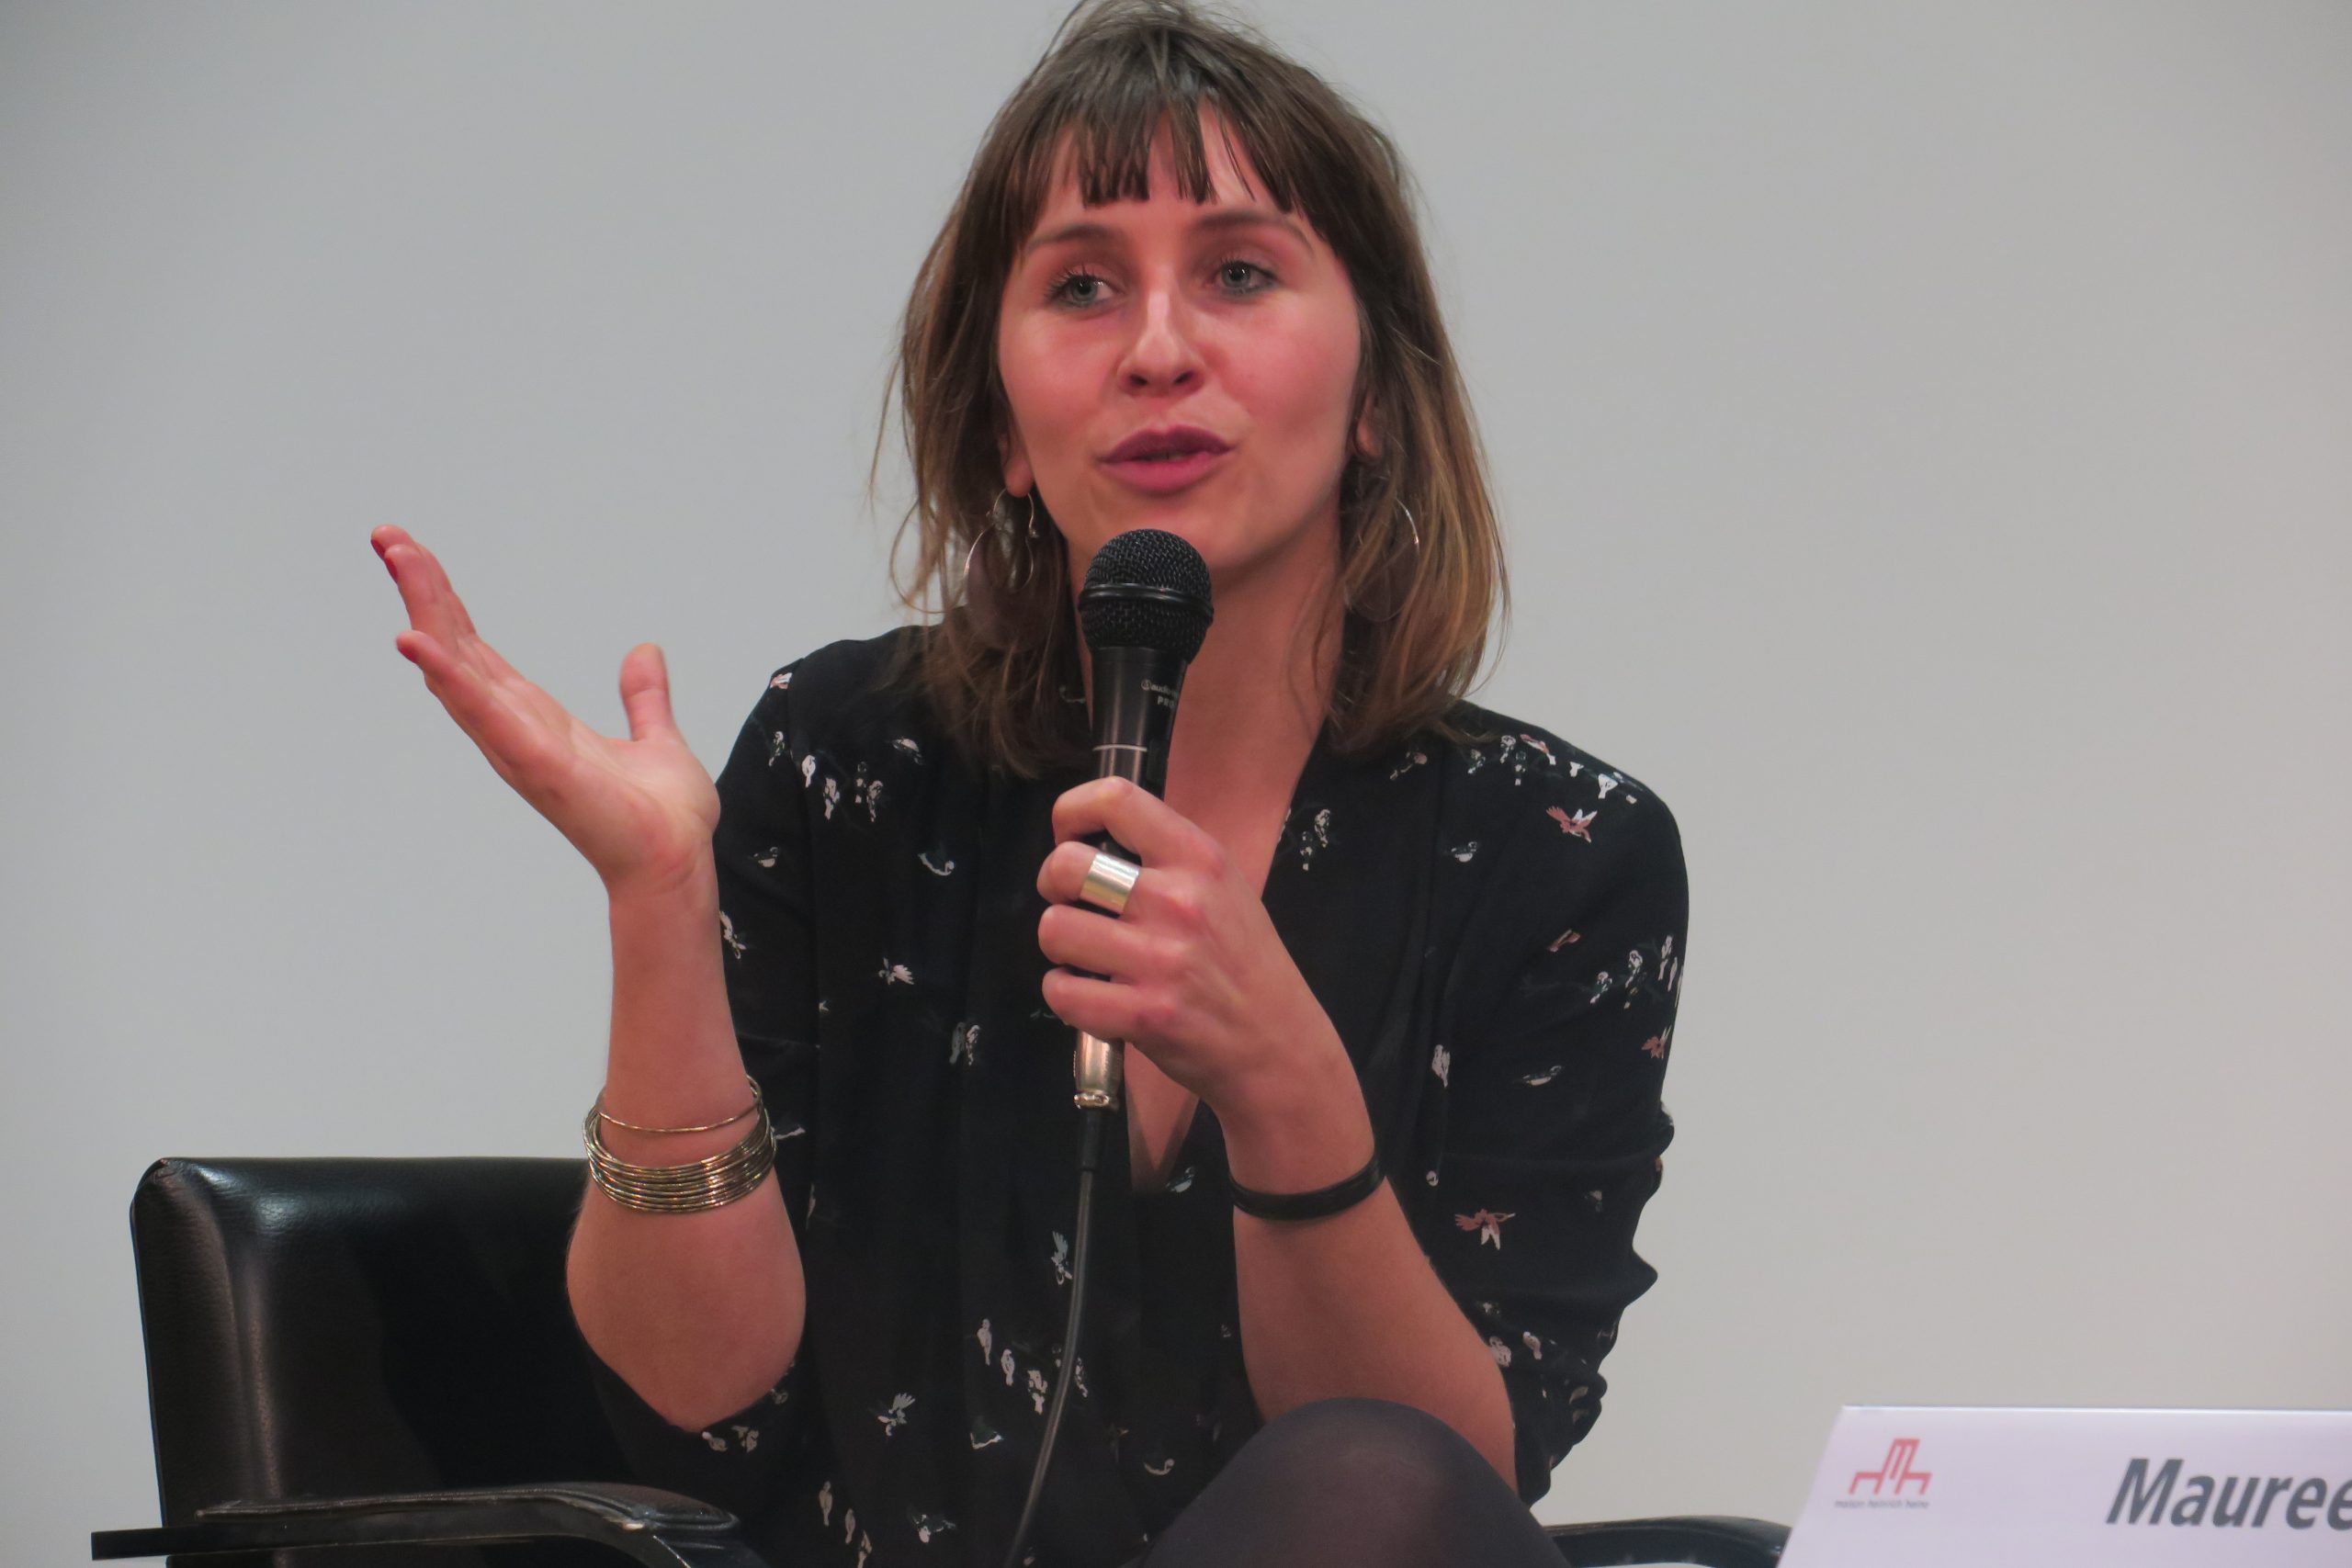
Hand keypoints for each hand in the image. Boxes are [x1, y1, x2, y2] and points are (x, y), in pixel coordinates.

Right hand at [373, 525, 719, 897]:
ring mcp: (517, 746)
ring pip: (456, 669)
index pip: (475, 649)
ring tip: (398, 558)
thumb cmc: (661, 819)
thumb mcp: (655, 739)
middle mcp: (513, 728)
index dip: (444, 602)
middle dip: (421, 591)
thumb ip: (644, 698)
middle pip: (454, 647)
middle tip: (386, 536)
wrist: (675, 864)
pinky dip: (449, 676)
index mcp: (534, 717)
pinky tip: (415, 640)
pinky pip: (484, 712)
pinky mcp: (536, 763)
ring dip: (425, 613)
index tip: (413, 552)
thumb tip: (644, 652)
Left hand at [1035, 776, 1342, 1113]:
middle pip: (1067, 866)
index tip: (1067, 835)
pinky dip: (1063, 993)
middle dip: (1053, 884)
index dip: (1072, 810)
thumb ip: (1167, 859)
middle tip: (1071, 904)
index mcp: (1199, 858)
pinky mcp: (1145, 1015)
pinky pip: (1062, 991)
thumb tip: (1089, 842)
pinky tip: (1088, 993)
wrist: (1278, 1044)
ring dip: (1058, 945)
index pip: (1116, 799)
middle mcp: (1179, 901)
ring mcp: (1162, 961)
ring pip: (1055, 929)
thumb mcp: (1225, 887)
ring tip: (1084, 955)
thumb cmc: (1243, 962)